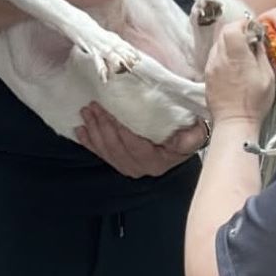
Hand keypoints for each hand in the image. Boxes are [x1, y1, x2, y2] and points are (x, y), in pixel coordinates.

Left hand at [76, 103, 207, 176]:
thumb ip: (193, 135)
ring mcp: (128, 167)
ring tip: (86, 112)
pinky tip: (80, 130)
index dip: (122, 130)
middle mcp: (141, 168)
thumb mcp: (195, 133)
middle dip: (102, 126)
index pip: (135, 146)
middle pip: (116, 148)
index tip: (113, 111)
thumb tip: (192, 133)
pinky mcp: (119, 162)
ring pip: (106, 151)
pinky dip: (89, 142)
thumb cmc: (188, 132)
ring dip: (94, 130)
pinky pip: (100, 154)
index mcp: (158, 161)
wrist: (185, 141)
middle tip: (94, 106)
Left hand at [204, 18, 275, 123]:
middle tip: (249, 39)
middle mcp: (220, 59)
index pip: (233, 27)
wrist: (235, 123)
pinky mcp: (208, 76)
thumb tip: (257, 40)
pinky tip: (234, 66)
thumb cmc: (253, 104)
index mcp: (236, 56)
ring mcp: (211, 67)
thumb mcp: (268, 76)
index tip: (252, 28)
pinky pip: (214, 58)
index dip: (243, 24)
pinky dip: (224, 56)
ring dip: (229, 44)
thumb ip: (261, 53)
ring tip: (242, 54)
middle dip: (237, 31)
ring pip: (218, 44)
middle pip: (223, 33)